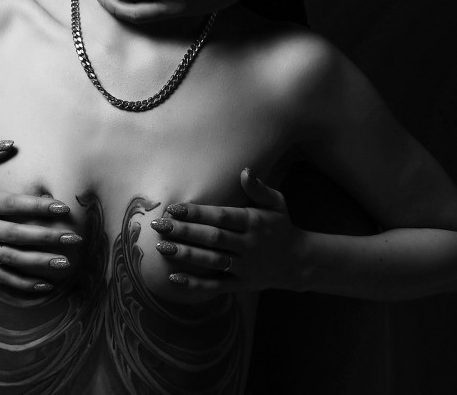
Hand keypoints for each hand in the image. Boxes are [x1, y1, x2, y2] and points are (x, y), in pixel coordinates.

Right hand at [0, 141, 81, 292]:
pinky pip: (1, 278)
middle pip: (16, 235)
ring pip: (11, 260)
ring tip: (65, 263)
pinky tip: (45, 286)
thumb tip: (10, 142)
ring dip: (39, 264)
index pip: (12, 205)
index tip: (63, 206)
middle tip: (73, 239)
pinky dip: (23, 285)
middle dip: (46, 238)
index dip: (37, 206)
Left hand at [149, 169, 302, 293]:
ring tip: (162, 247)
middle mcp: (248, 244)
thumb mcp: (277, 202)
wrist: (297, 262)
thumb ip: (259, 188)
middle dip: (184, 232)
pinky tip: (174, 278)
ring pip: (211, 261)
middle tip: (159, 226)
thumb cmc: (280, 226)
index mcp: (254, 222)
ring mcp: (244, 266)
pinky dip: (195, 284)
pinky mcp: (240, 284)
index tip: (174, 208)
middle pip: (212, 238)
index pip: (221, 216)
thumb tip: (245, 170)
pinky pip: (215, 285)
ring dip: (185, 255)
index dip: (197, 213)